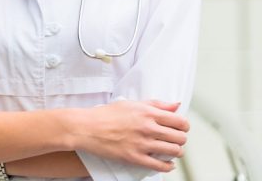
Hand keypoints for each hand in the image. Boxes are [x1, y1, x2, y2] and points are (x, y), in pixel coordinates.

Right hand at [74, 100, 188, 171]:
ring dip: (176, 152)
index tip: (180, 127)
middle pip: (180, 137)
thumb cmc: (106, 114)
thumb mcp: (131, 103)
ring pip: (174, 151)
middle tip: (175, 139)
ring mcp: (142, 144)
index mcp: (147, 113)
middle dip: (180, 139)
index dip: (184, 126)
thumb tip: (175, 105)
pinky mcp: (135, 158)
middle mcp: (147, 128)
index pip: (180, 121)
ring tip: (170, 150)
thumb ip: (156, 104)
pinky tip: (166, 163)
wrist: (87, 127)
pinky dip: (168, 166)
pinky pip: (161, 166)